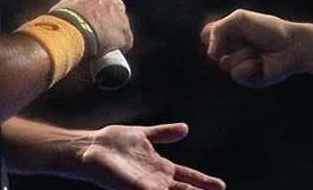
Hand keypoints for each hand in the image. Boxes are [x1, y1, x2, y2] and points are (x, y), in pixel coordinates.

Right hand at [53, 0, 132, 54]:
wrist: (67, 35)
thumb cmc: (60, 22)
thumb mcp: (61, 8)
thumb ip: (68, 8)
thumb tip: (64, 18)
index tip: (105, 3)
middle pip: (117, 6)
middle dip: (109, 17)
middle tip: (96, 30)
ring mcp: (119, 15)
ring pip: (121, 23)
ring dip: (113, 32)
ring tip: (100, 43)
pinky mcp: (124, 31)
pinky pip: (126, 40)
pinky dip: (119, 46)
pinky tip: (109, 51)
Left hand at [77, 123, 225, 189]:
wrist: (90, 146)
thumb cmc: (114, 143)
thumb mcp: (144, 135)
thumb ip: (163, 133)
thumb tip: (185, 128)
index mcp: (160, 168)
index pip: (187, 177)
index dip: (203, 181)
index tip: (221, 186)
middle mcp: (155, 180)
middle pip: (182, 189)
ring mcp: (144, 185)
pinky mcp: (132, 186)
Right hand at [200, 9, 300, 86]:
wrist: (292, 46)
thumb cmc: (268, 29)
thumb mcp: (240, 20)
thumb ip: (219, 30)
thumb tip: (210, 54)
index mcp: (229, 32)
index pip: (206, 34)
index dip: (213, 34)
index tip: (226, 30)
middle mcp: (231, 48)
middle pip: (212, 52)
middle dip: (229, 44)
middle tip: (248, 39)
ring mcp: (238, 63)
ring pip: (225, 64)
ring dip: (243, 55)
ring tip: (258, 51)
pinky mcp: (247, 78)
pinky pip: (237, 75)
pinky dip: (249, 67)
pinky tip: (261, 63)